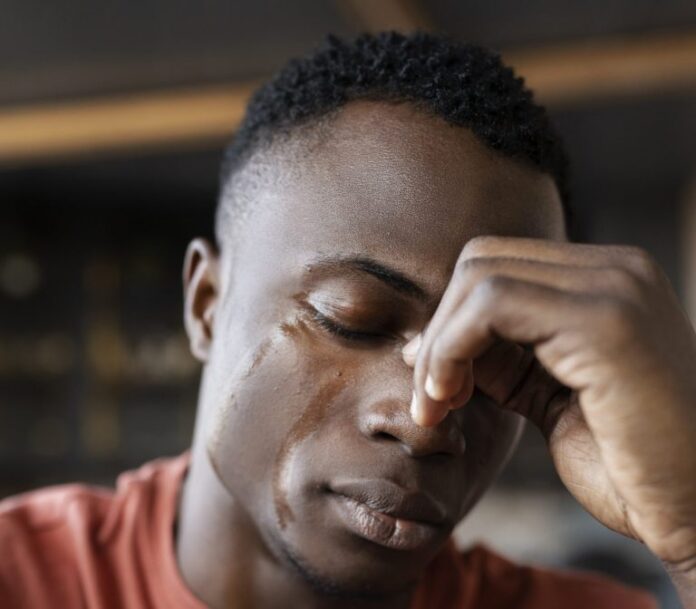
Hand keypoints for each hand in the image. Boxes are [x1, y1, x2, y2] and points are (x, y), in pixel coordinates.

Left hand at [404, 236, 695, 572]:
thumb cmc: (628, 465)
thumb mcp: (548, 396)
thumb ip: (502, 358)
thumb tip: (428, 342)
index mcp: (605, 281)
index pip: (497, 266)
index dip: (450, 319)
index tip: (432, 377)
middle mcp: (615, 270)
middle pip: (481, 262)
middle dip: (438, 329)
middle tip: (429, 395)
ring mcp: (615, 287)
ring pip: (479, 278)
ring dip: (440, 344)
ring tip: (437, 402)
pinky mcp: (605, 321)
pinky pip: (492, 307)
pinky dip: (452, 349)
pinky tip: (453, 395)